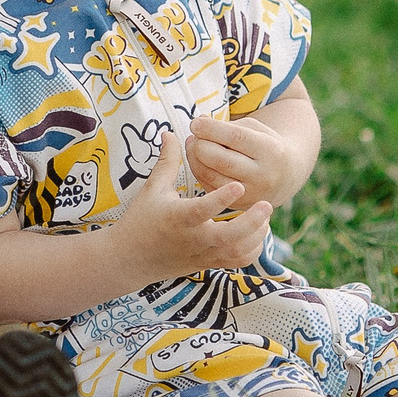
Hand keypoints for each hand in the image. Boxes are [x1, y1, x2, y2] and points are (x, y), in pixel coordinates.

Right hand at [113, 141, 272, 281]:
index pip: (202, 209)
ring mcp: (202, 253)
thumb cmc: (140, 219)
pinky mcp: (208, 263)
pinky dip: (251, 250)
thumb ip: (167, 162)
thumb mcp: (152, 189)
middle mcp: (193, 238)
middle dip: (251, 221)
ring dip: (256, 235)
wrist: (131, 258)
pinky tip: (256, 233)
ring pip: (237, 251)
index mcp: (177, 217)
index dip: (221, 197)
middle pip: (229, 237)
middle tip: (266, 203)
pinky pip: (236, 262)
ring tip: (264, 215)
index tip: (239, 184)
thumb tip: (170, 133)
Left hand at [186, 115, 297, 209]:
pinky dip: (198, 171)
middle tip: (194, 135)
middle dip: (200, 145)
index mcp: (270, 151)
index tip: (195, 123)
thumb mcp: (253, 129)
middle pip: (220, 159)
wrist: (285, 176)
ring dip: (194, 158)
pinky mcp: (238, 204)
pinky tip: (197, 159)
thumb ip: (227, 126)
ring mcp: (250, 193)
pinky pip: (209, 186)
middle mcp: (262, 175)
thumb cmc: (262, 145)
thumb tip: (199, 123)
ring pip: (210, 175)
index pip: (235, 137)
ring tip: (192, 144)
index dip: (210, 129)